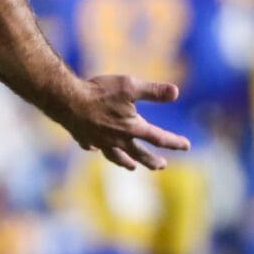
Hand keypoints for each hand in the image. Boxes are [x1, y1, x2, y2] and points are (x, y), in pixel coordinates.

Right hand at [60, 75, 190, 170]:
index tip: (187, 146)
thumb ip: (153, 91)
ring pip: (116, 156)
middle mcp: (117, 140)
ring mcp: (100, 141)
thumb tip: (176, 92)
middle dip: (151, 161)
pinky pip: (94, 147)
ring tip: (132, 167)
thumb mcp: (130, 86)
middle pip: (139, 154)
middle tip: (162, 166)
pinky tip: (96, 149)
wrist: (66, 100)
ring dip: (126, 162)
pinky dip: (98, 150)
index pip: (158, 138)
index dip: (174, 142)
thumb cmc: (99, 92)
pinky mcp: (84, 137)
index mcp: (132, 128)